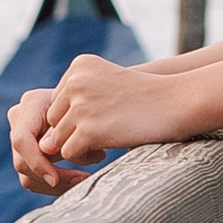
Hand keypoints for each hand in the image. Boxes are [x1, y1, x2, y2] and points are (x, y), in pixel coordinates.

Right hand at [9, 87, 86, 194]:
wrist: (91, 102)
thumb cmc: (91, 105)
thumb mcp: (82, 115)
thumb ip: (63, 132)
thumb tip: (47, 150)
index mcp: (32, 103)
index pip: (22, 140)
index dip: (36, 162)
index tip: (54, 179)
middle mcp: (21, 119)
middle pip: (22, 162)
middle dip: (52, 176)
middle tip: (81, 179)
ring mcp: (21, 135)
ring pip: (27, 176)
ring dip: (56, 185)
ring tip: (82, 179)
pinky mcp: (28, 152)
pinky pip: (34, 179)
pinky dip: (56, 185)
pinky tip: (76, 181)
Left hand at [12, 55, 195, 190]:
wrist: (178, 102)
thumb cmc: (146, 99)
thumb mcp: (107, 89)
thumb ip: (74, 109)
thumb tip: (44, 146)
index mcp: (79, 66)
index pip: (57, 101)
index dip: (75, 117)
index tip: (102, 118)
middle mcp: (75, 81)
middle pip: (53, 120)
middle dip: (72, 133)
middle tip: (100, 136)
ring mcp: (81, 106)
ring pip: (57, 139)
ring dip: (76, 147)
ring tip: (102, 144)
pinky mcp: (89, 130)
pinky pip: (69, 152)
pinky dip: (83, 157)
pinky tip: (103, 152)